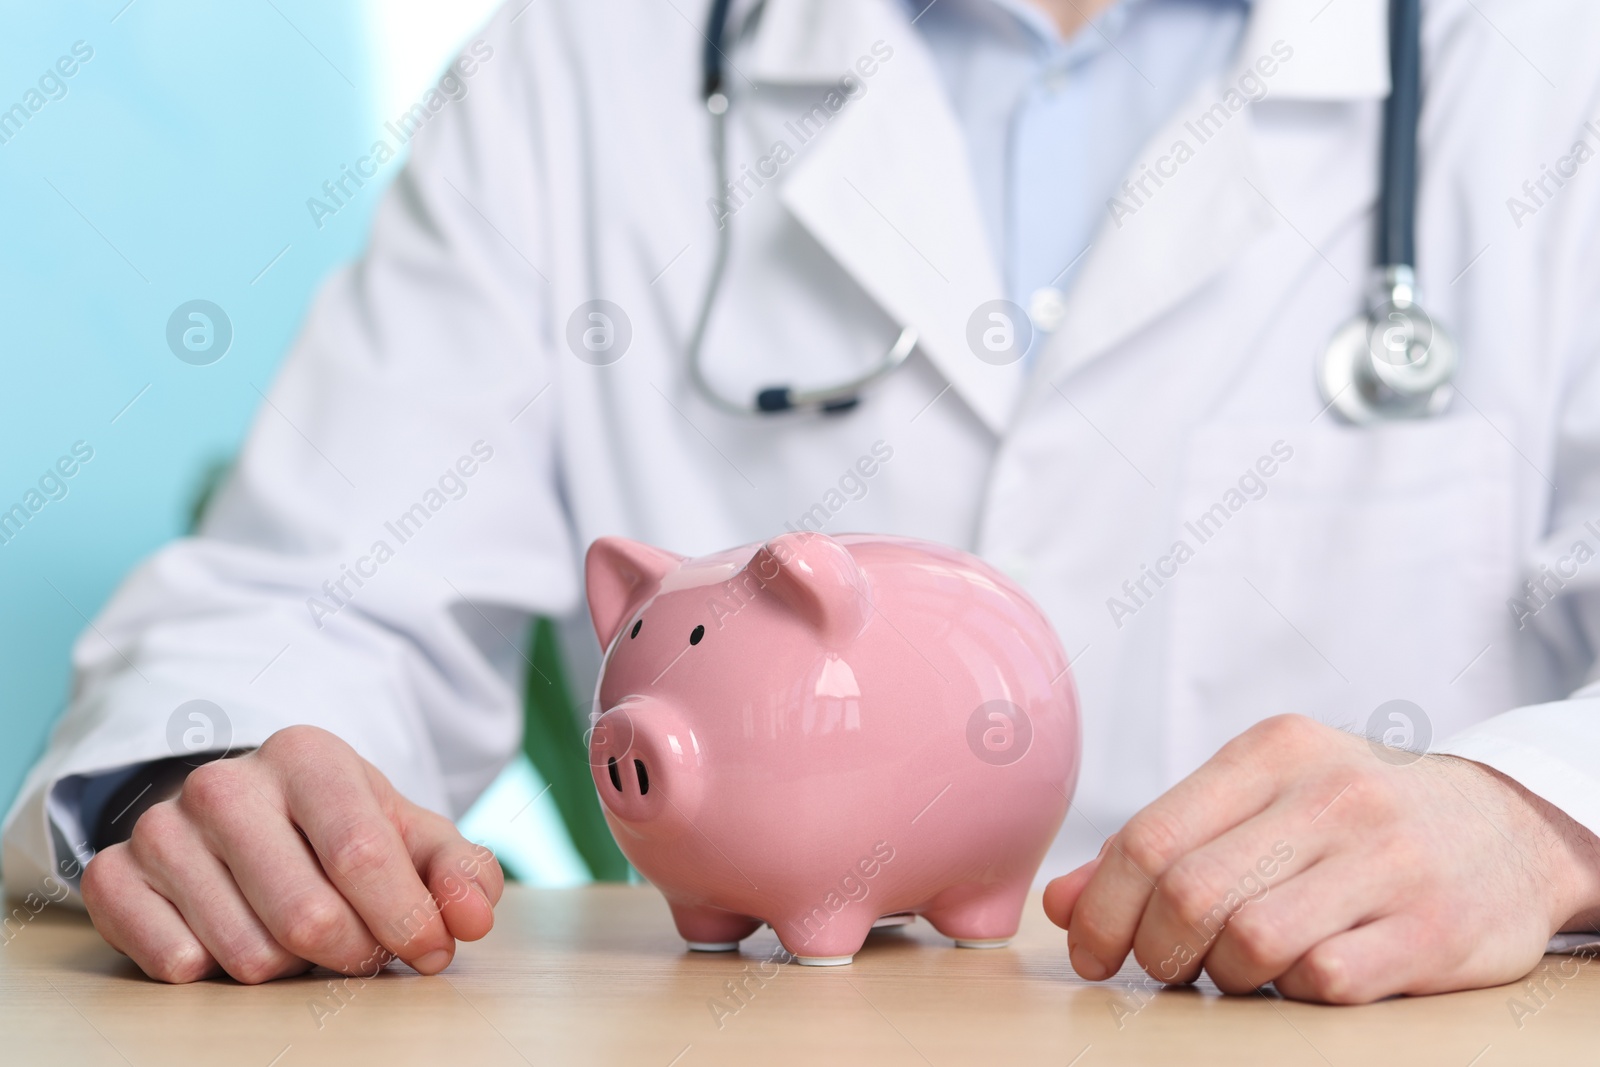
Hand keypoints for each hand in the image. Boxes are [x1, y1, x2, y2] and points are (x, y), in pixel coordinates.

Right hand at [81, 725, 503, 983]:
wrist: (242, 817)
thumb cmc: (339, 830)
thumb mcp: (409, 836)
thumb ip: (459, 872)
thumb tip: (471, 918)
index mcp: (306, 756)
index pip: (361, 854)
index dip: (406, 919)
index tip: (431, 952)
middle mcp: (224, 784)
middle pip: (306, 917)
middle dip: (352, 954)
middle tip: (364, 950)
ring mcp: (161, 828)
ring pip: (246, 955)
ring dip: (290, 968)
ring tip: (299, 934)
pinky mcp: (114, 875)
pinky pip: (174, 964)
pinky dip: (218, 971)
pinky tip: (235, 934)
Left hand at [1043, 714, 1599, 1002]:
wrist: (1510, 830)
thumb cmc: (1354, 820)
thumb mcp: (1261, 802)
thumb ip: (1162, 843)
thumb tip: (1061, 902)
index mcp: (1273, 752)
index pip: (1150, 837)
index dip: (1103, 909)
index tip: (1091, 949)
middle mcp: (1332, 795)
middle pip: (1189, 894)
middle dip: (1156, 950)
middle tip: (1166, 966)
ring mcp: (1387, 861)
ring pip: (1250, 942)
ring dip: (1225, 974)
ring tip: (1240, 965)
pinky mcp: (1432, 930)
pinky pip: (1323, 981)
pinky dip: (1295, 990)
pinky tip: (1305, 970)